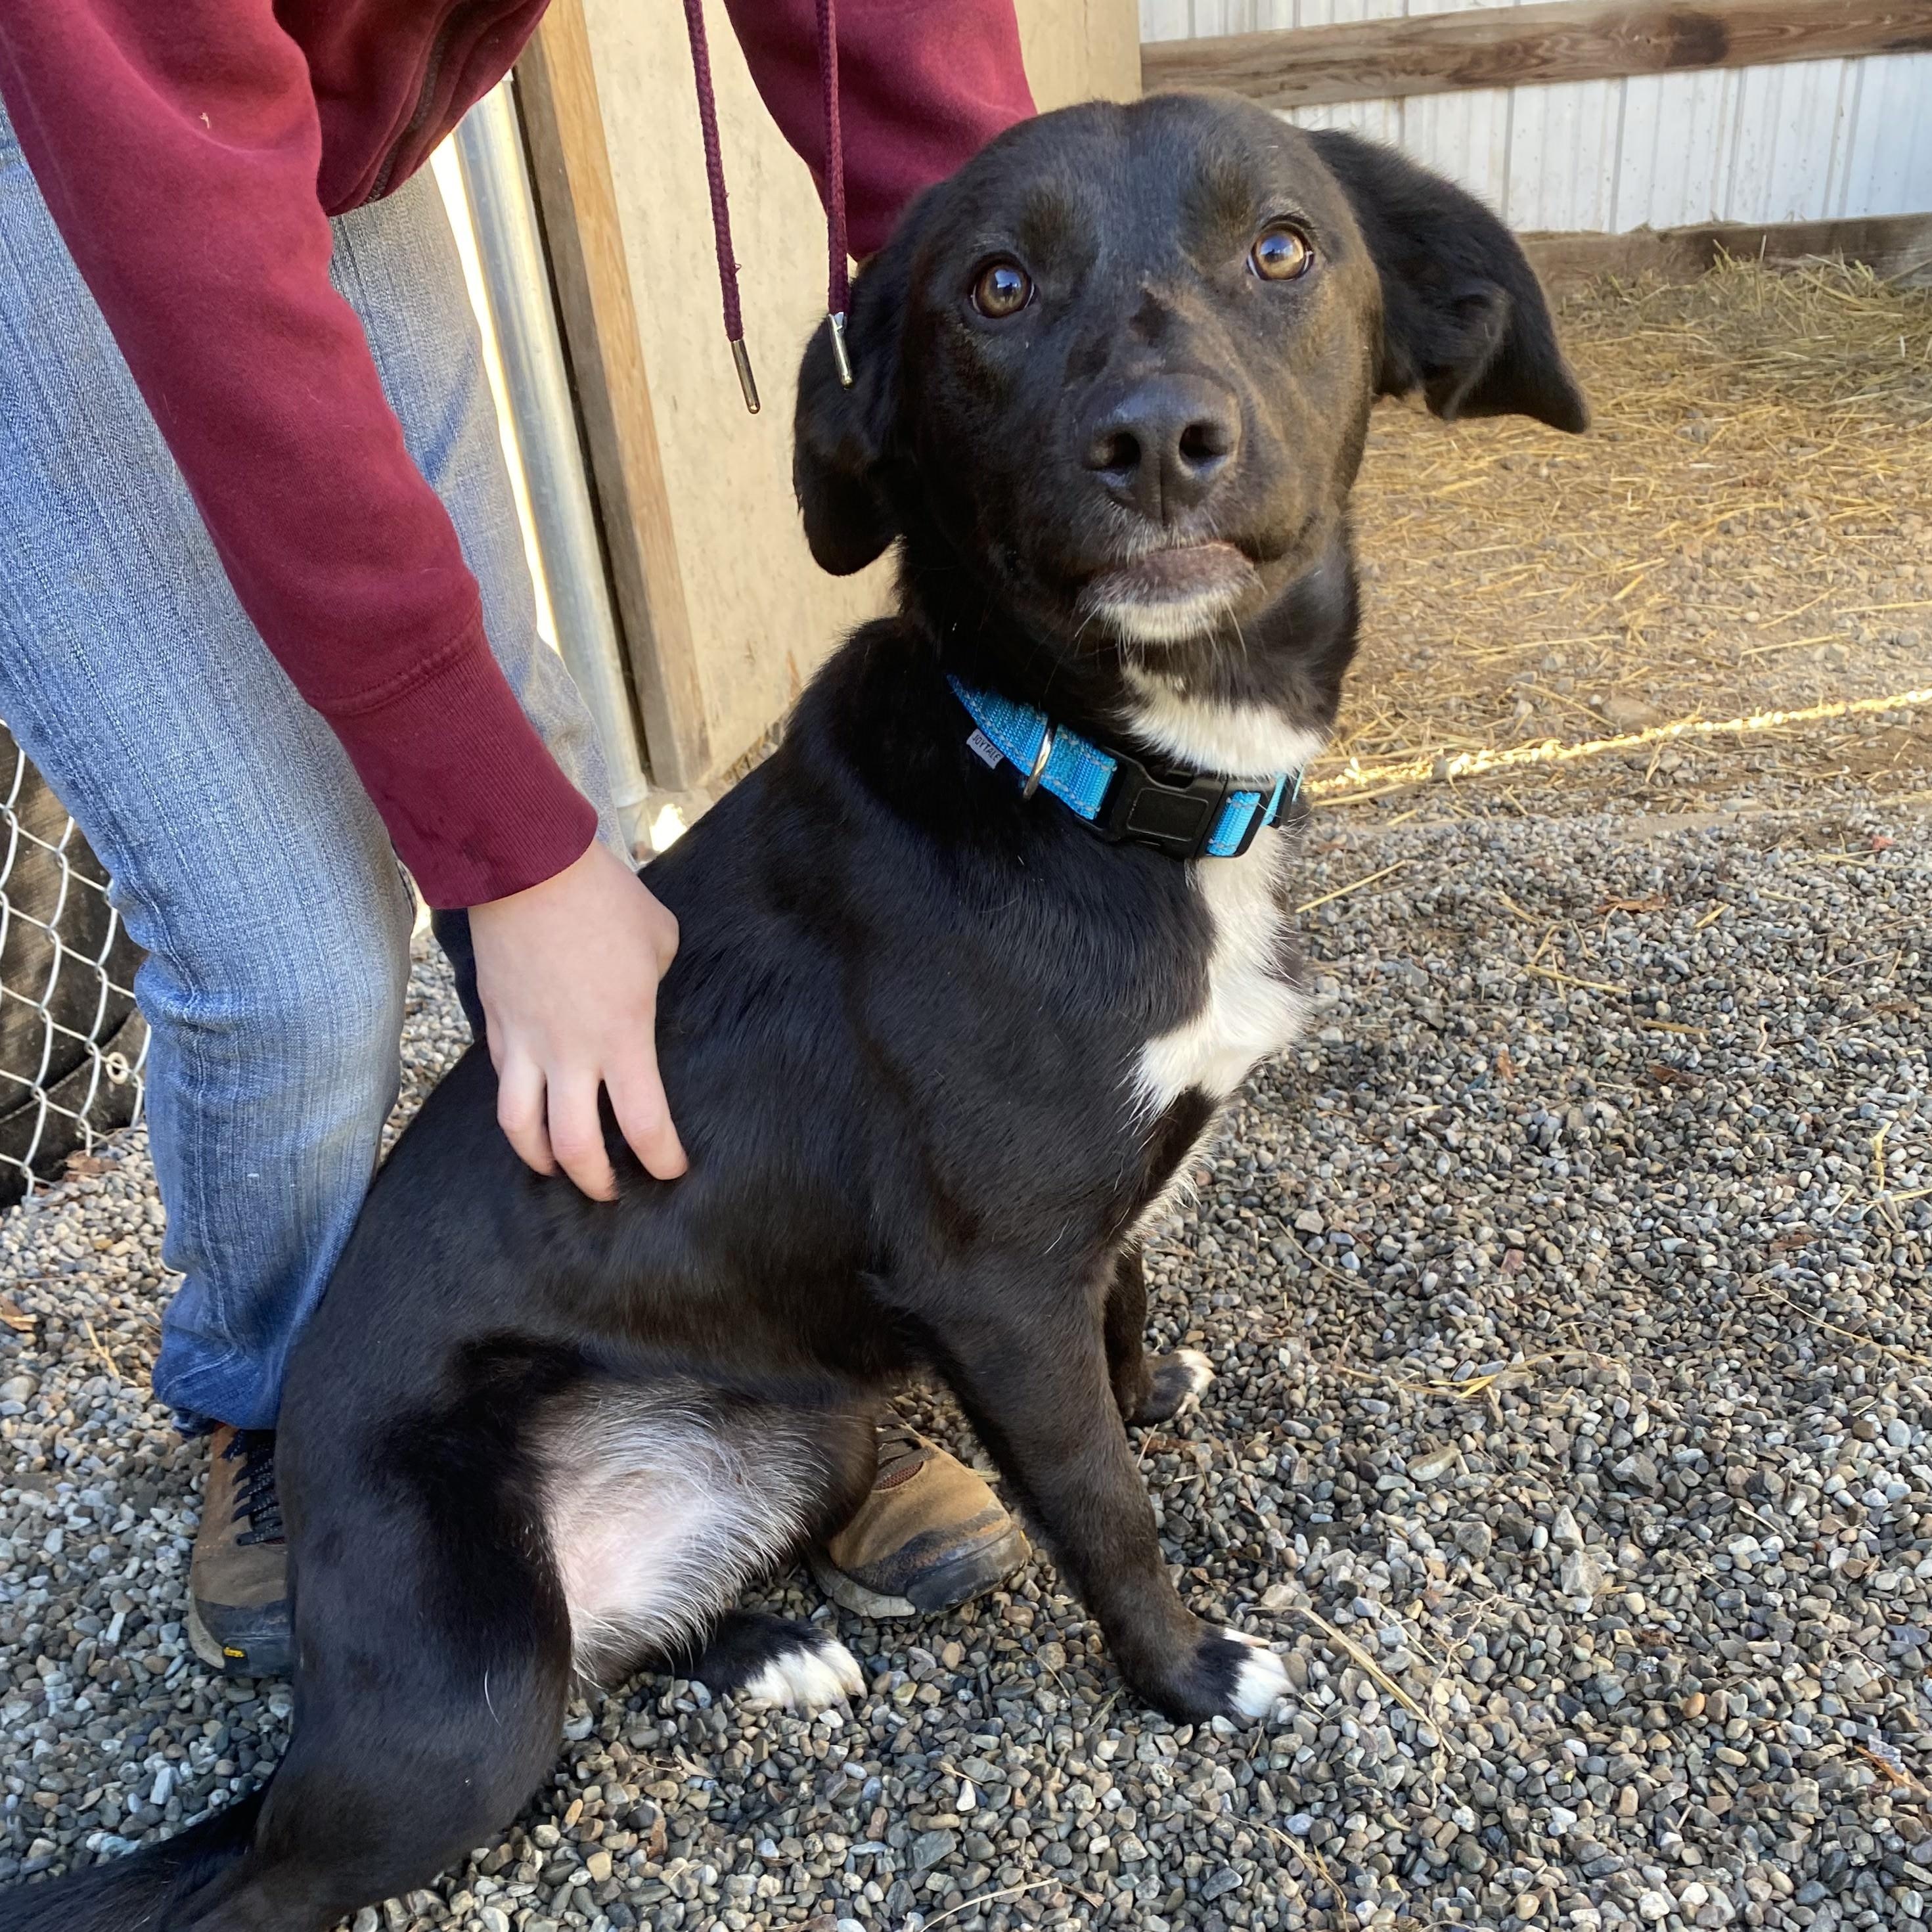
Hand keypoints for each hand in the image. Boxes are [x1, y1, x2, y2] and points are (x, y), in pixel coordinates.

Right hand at [469, 840, 687, 1197]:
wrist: (527, 866)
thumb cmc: (604, 899)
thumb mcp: (659, 940)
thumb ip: (658, 982)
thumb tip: (646, 996)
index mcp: (623, 1036)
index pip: (644, 1124)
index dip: (661, 1160)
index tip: (673, 1171)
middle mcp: (570, 1052)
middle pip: (574, 1148)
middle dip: (595, 1181)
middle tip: (611, 1192)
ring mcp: (525, 1041)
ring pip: (519, 1127)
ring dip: (538, 1159)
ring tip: (554, 1170)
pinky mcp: (495, 1022)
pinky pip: (501, 1081)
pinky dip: (515, 1105)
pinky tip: (527, 1108)